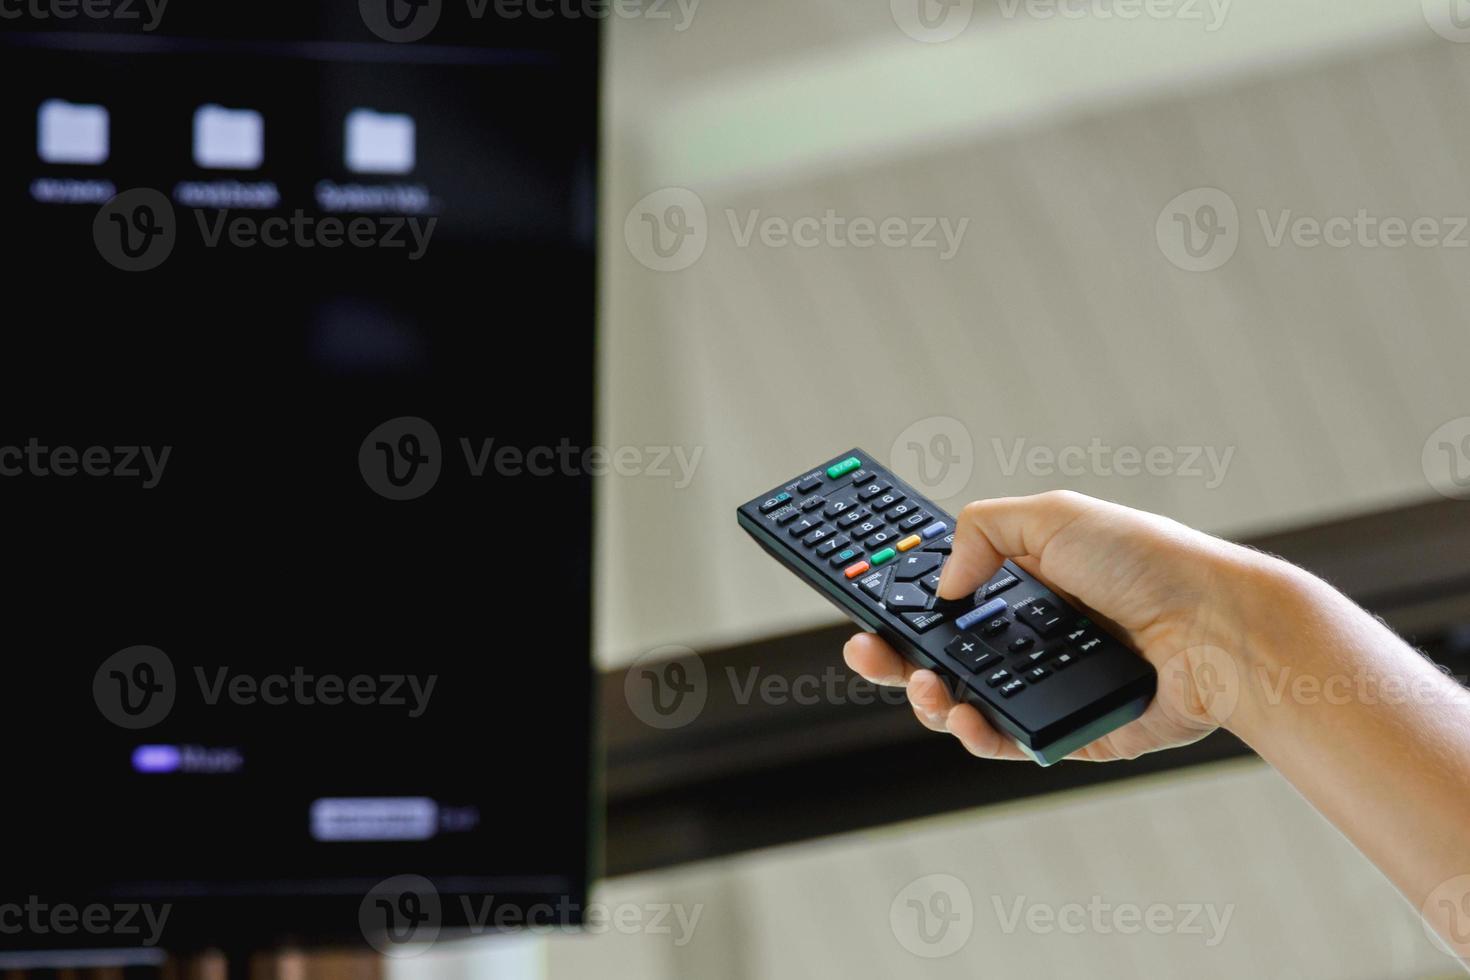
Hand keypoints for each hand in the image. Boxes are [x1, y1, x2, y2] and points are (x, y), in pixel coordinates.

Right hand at [843, 490, 1273, 761]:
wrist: (1216, 630)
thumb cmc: (1151, 563)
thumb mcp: (1055, 514)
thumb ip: (981, 531)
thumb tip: (943, 585)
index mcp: (1023, 582)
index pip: (944, 594)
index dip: (901, 599)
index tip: (864, 602)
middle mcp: (1029, 634)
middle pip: (939, 651)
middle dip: (893, 653)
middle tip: (866, 652)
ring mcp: (1043, 684)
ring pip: (960, 700)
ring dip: (926, 695)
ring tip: (925, 685)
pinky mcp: (1065, 730)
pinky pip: (1003, 739)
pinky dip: (973, 732)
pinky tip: (963, 716)